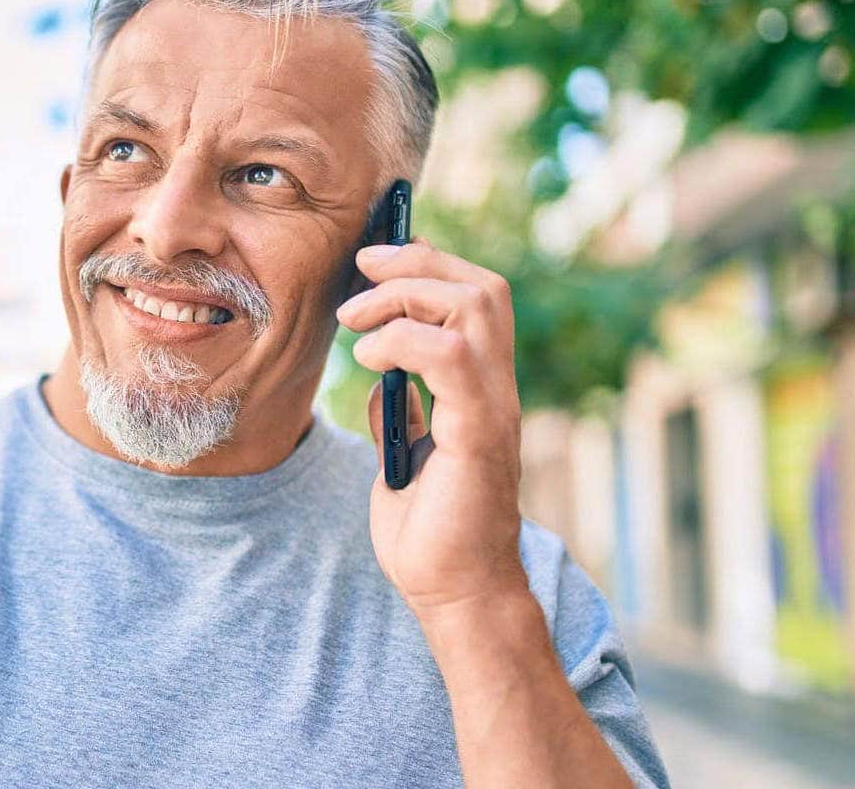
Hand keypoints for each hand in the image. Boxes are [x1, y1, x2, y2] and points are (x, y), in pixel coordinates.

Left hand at [334, 236, 526, 619]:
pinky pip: (449, 358)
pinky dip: (402, 340)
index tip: (371, 263)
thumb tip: (380, 381)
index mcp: (481, 390)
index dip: (428, 264)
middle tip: (361, 268)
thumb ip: (402, 413)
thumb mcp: (404, 458)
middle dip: (418, 260)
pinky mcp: (478, 434)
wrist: (453, 594)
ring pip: (474, 305)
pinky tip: (367, 359)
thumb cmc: (431, 535)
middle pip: (482, 286)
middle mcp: (498, 390)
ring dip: (405, 295)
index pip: (474, 297)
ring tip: (356, 320)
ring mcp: (494, 409)